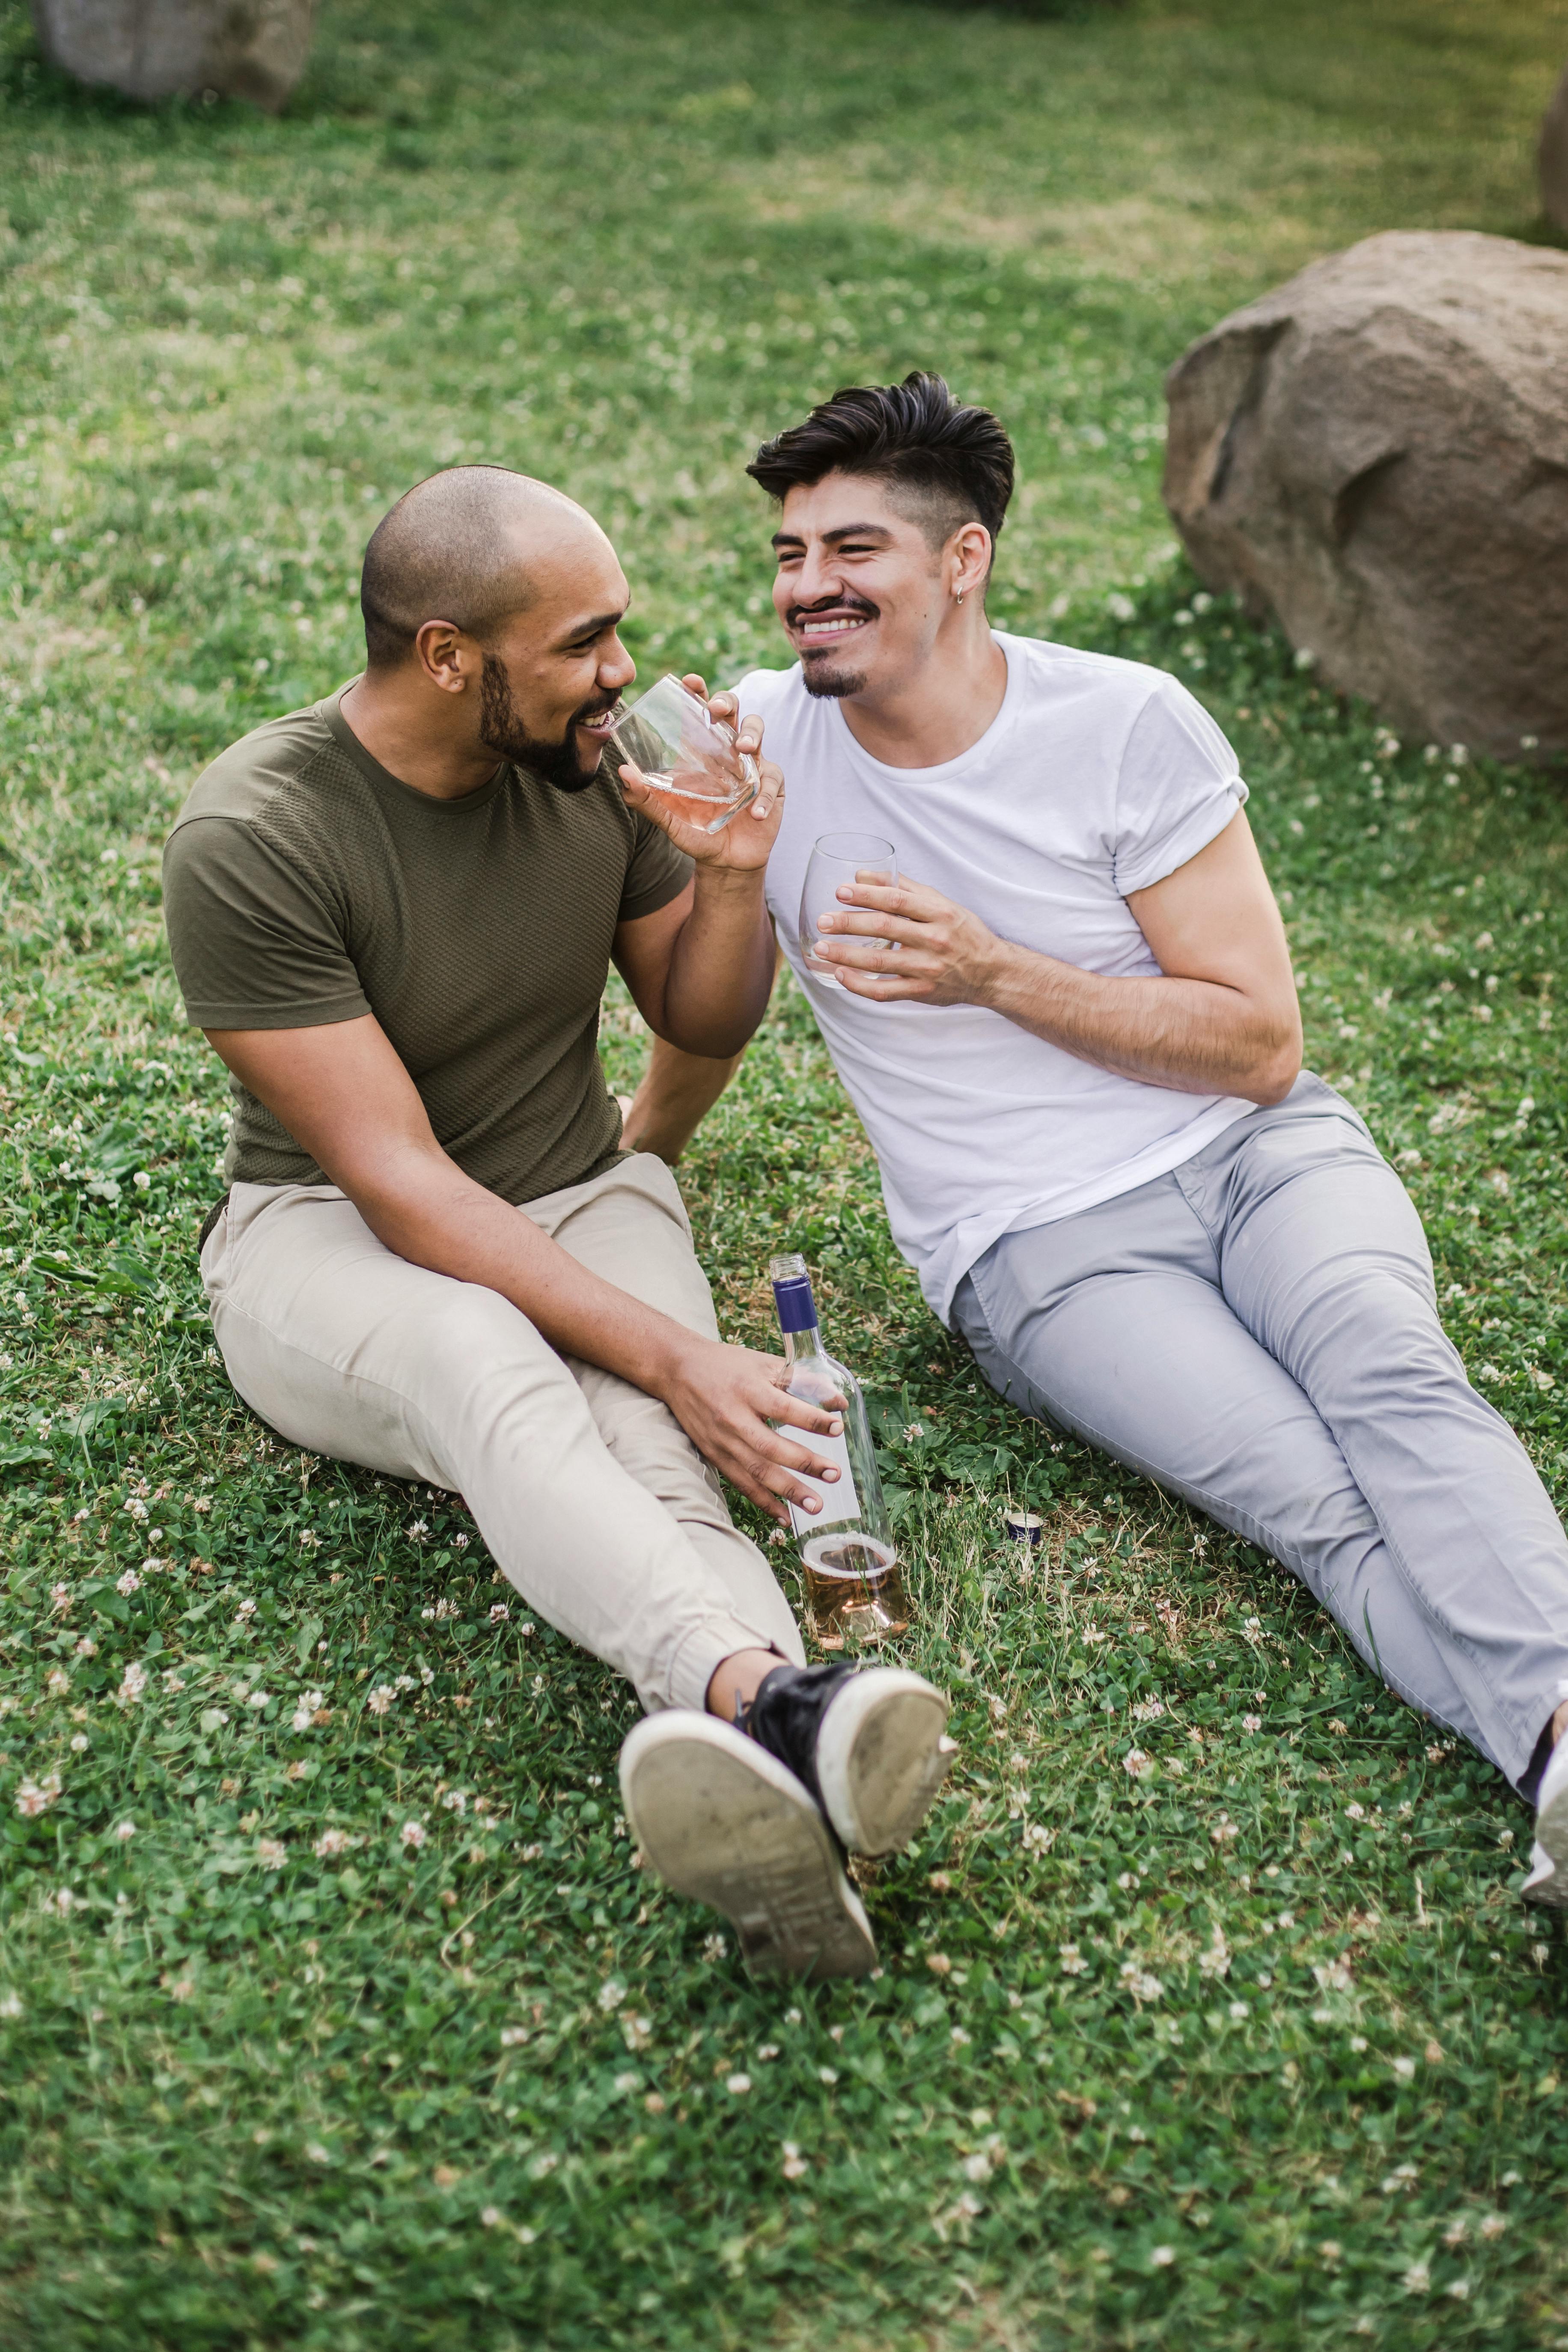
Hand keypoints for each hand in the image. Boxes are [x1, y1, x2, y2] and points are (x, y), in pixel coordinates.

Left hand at [617, 674, 783, 875]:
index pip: (701, 712)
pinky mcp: (770, 785)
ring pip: (757, 731)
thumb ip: (645, 799)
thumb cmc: (696, 833)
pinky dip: (763, 796)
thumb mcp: (668, 818)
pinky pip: (771, 780)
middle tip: (715, 710)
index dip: (698, 692)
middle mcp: (727, 751)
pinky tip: (754, 813)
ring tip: (744, 749)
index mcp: (701, 751)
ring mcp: (751, 765)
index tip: (691, 681)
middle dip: (726, 702)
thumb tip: (623, 773)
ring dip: (751, 734)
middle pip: (732, 711)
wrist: (725, 861)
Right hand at [659, 1335, 847, 1524]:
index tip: (838, 1427)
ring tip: (816, 1505)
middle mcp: (733, 1418)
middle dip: (805, 1462)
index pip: (784, 1408)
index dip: (812, 1419)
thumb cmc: (728, 1365)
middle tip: (834, 1473)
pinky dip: (763, 1502)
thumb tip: (839, 1402)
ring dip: (787, 1490)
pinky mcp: (714, 1455)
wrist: (678, 1370)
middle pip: (771, 1446)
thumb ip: (801, 1380)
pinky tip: (786, 1516)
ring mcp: (722, 1440)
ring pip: (756, 1471)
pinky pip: (741, 1483)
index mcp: (748, 1389)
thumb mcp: (763, 1363)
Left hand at [814, 874, 1008, 1005]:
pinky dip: (860, 985)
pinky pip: (885, 992)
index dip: (867, 894)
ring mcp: (928, 969)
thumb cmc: (961, 932)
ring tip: (821, 948)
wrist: (991, 972)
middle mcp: (935, 940)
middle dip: (850, 924)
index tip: (841, 891)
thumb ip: (903, 888)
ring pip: (880, 962)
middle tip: (823, 920)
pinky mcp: (922, 992)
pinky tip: (840, 975)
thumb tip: (861, 875)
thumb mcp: (940, 903)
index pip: (898, 900)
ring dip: (846, 955)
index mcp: (939, 913)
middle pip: (885, 928)